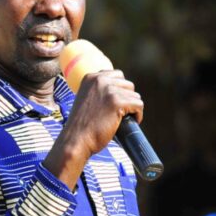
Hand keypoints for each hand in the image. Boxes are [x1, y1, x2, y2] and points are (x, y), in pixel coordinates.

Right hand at [43, 70, 141, 189]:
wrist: (76, 140)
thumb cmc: (82, 126)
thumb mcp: (86, 100)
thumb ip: (98, 92)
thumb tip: (120, 91)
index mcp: (90, 77)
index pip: (117, 75)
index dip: (121, 90)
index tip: (118, 103)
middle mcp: (99, 80)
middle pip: (128, 84)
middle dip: (128, 99)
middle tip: (122, 113)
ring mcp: (108, 90)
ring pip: (135, 95)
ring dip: (133, 108)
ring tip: (124, 119)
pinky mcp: (117, 102)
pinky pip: (138, 105)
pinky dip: (138, 115)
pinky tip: (131, 122)